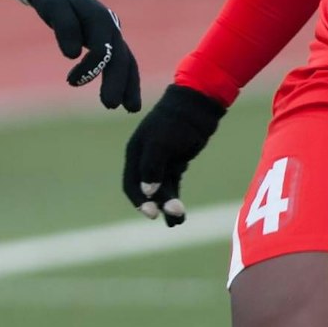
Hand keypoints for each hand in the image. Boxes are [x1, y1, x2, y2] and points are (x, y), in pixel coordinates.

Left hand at [24, 0, 140, 110]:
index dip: (90, 67)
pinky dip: (126, 80)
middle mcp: (112, 27)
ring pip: (127, 61)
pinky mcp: (110, 42)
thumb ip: (64, 27)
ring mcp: (113, 34)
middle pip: (120, 57)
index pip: (102, 48)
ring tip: (131, 109)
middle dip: (118, 82)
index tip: (71, 81)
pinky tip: (125, 100)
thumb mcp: (53, 8)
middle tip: (109, 106)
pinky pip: (122, 62)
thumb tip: (72, 54)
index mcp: (100, 18)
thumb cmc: (54, 0)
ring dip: (129, 85)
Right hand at [121, 83, 225, 225]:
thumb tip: (147, 191)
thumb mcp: (160, 142)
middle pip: (146, 190)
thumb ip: (151, 167)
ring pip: (160, 190)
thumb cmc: (175, 122)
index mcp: (135, 153)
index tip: (152, 213)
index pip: (131, 184)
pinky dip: (174, 198)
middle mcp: (144, 160)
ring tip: (179, 219)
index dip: (139, 201)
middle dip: (158, 204)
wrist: (196, 106)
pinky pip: (172, 186)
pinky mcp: (175, 164)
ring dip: (168, 205)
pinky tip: (181, 214)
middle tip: (172, 216)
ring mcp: (160, 162)